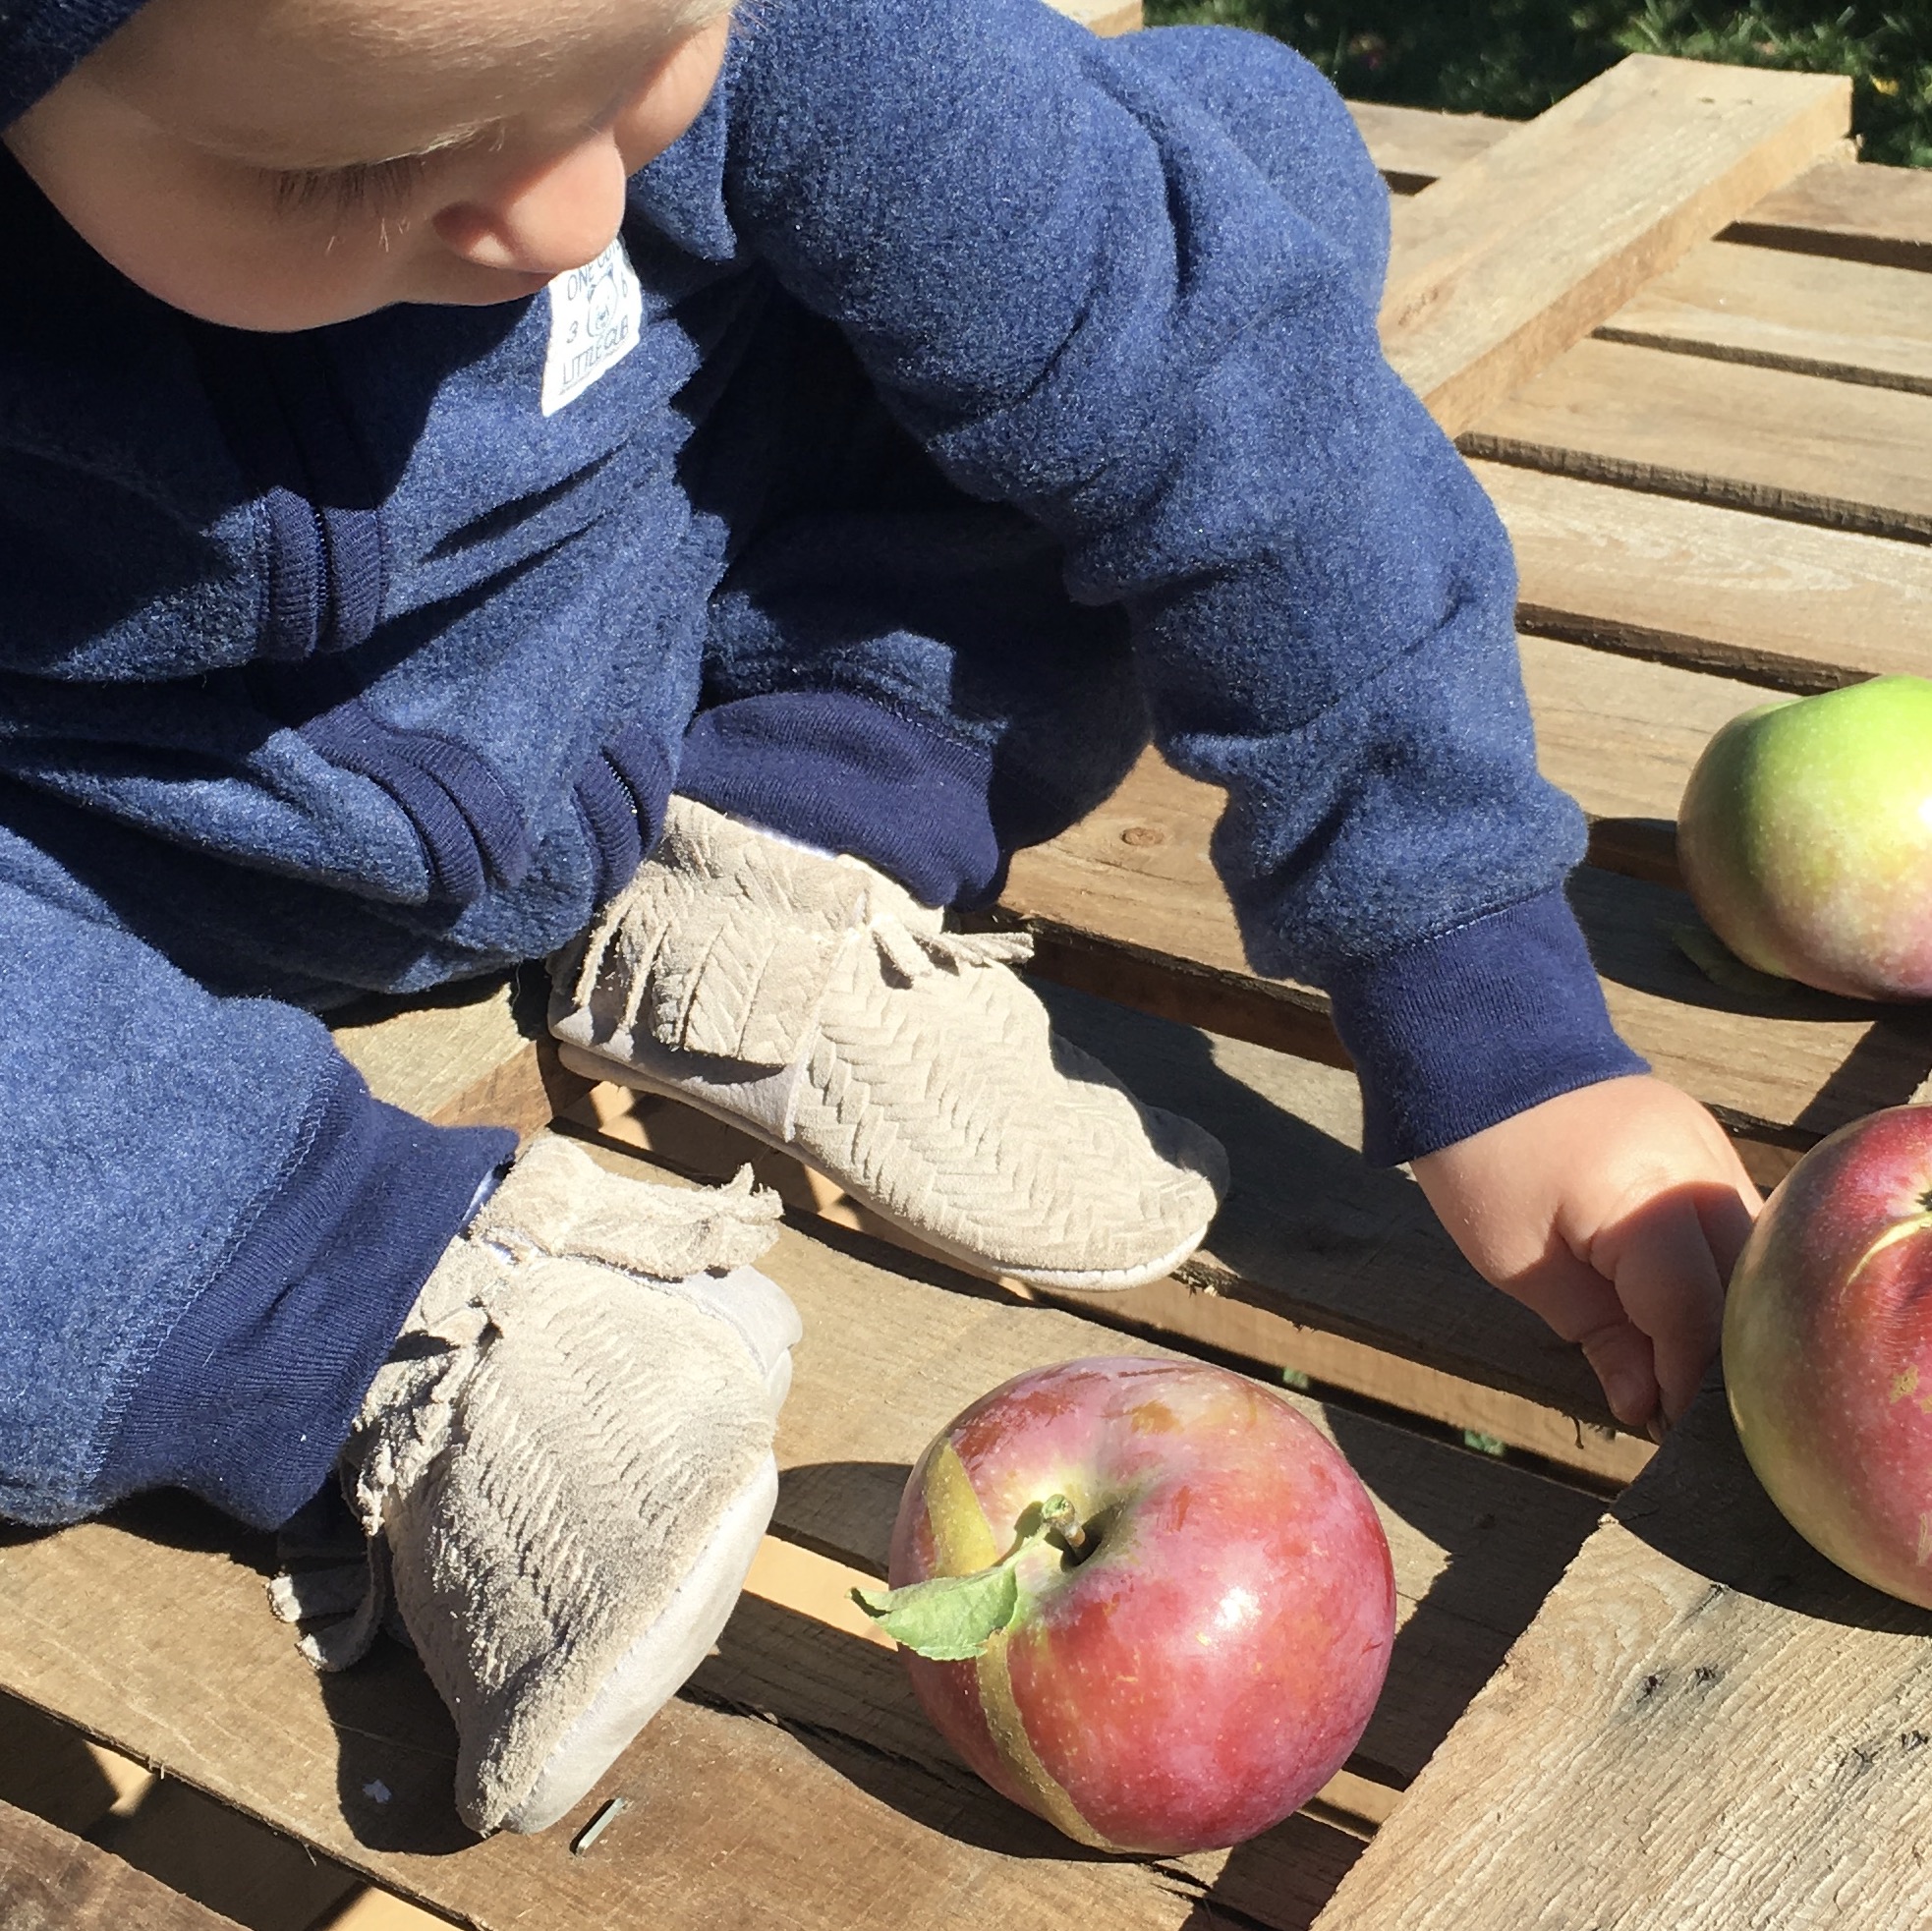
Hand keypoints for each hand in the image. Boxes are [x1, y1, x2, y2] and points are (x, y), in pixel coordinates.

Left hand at [1410, 1075, 1760, 1436]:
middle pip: (1745, 1287)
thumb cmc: (1483, 1157)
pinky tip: (1694, 1308)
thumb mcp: (1519, 1262)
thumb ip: (1598, 1335)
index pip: (1696, 1315)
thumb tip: (1648, 1409)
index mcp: (1647, 1201)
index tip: (1671, 1433)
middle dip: (1723, 1356)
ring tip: (1692, 1368)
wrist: (1479, 1047)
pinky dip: (1721, 1268)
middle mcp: (1701, 1171)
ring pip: (1753, 1255)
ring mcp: (1711, 1148)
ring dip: (1729, 1313)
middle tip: (1691, 1414)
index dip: (1688, 1383)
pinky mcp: (1705, 1140)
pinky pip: (1736, 1218)